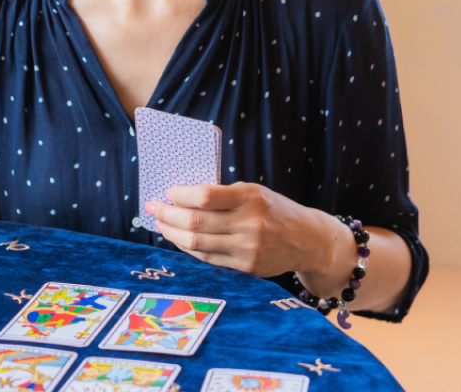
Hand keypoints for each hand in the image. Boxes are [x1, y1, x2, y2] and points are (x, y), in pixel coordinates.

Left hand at [145, 182, 333, 279]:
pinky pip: (207, 258)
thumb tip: (181, 197)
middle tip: (152, 207)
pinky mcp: (246, 268)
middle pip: (195, 223)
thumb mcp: (254, 192)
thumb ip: (223, 196)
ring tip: (161, 224)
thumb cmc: (275, 210)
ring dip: (172, 233)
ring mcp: (248, 249)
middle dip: (167, 214)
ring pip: (196, 243)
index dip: (180, 195)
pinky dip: (188, 248)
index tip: (169, 192)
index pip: (205, 196)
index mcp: (250, 198)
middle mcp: (249, 224)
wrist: (309, 240)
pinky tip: (179, 239)